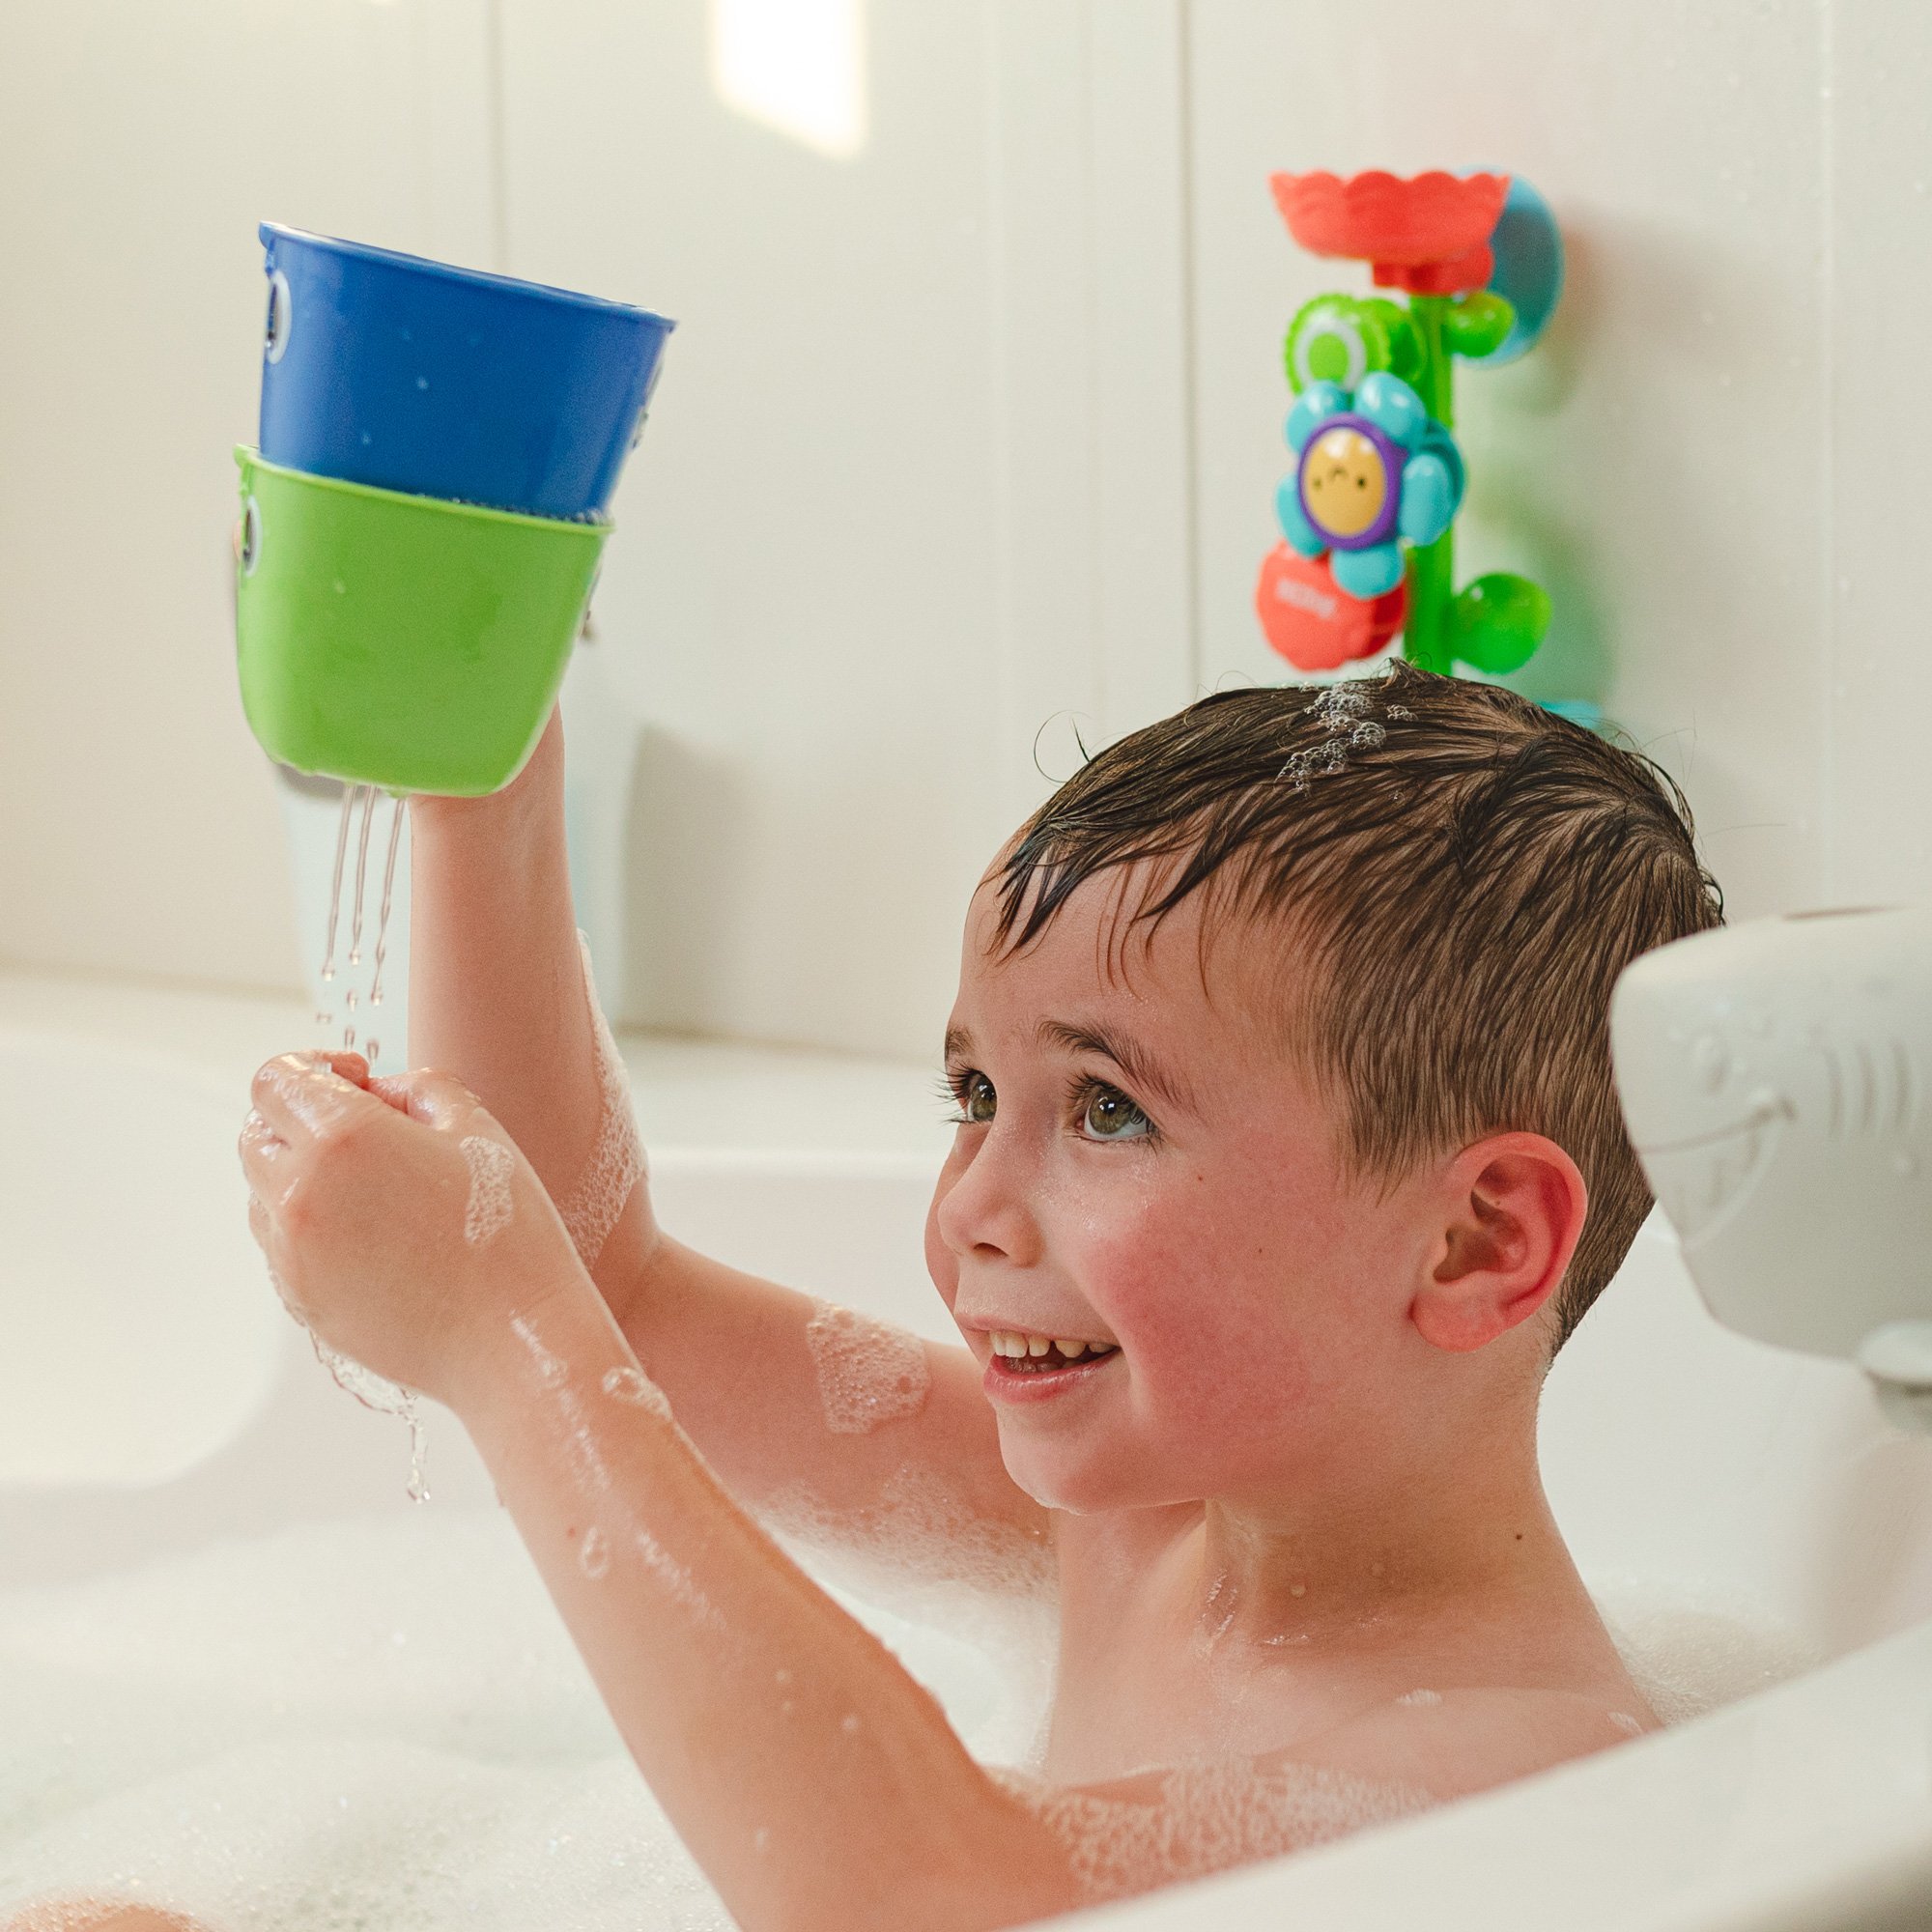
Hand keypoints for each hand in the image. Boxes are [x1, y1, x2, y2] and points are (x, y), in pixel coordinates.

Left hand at [239, 1051, 590, 1405]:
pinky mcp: (300, 1302)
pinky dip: (311, 1228)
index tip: (358, 1081)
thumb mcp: (478, 1129)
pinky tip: (377, 1238)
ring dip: (301, 1175)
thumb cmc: (509, 1233)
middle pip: (257, 1134)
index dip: (314, 1067)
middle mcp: (299, 1194)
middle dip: (300, 1119)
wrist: (513, 1340)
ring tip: (375, 1190)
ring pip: (262, 1194)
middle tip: (365, 1132)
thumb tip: (379, 1094)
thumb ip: (418, 1088)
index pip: (276, 1081)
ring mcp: (291, 1256)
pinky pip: (282, 1248)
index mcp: (342, 1138)